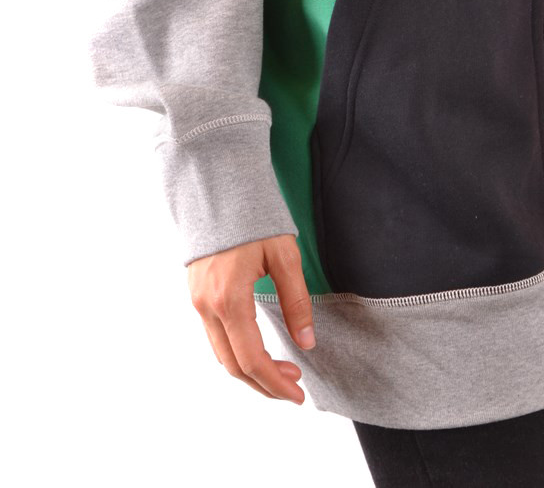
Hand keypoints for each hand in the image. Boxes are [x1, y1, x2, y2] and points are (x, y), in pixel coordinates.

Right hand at [187, 234, 315, 402]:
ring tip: (282, 371)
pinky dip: (236, 351)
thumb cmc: (254, 219)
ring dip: (250, 369)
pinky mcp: (196, 295)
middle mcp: (207, 306)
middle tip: (294, 387)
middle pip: (233, 365)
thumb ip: (296, 300)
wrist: (218, 189)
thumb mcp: (284, 255)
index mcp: (229, 299)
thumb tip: (307, 342)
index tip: (298, 394)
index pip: (252, 359)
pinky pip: (214, 336)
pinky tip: (259, 349)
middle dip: (264, 383)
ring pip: (221, 353)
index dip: (275, 383)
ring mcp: (197, 302)